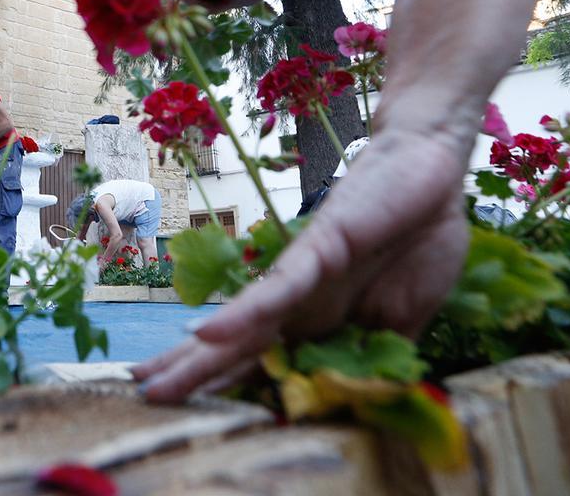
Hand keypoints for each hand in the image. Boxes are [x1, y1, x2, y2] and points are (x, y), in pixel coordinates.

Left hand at [132, 127, 470, 401]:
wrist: (431, 165)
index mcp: (319, 318)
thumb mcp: (405, 317)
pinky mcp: (317, 249)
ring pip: (242, 325)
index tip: (181, 404)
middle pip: (237, 347)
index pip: (262, 360)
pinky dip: (245, 312)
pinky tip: (207, 333)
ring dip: (198, 357)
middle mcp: (300, 300)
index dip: (224, 382)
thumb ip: (379, 354)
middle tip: (138, 396)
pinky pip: (278, 288)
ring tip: (151, 382)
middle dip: (190, 375)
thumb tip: (356, 398)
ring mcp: (304, 275)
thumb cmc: (417, 237)